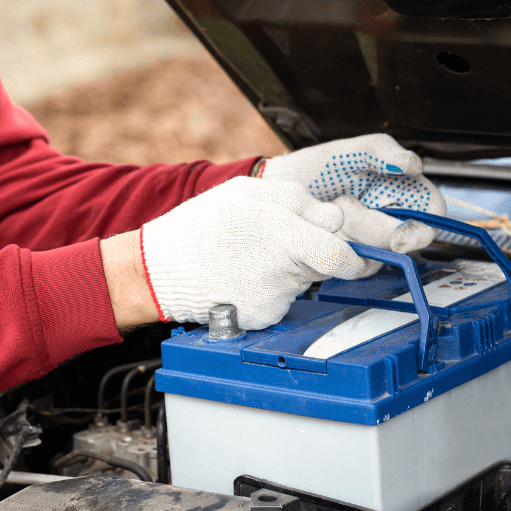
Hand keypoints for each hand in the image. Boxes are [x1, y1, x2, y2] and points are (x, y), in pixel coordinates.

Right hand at [137, 177, 364, 329]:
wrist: (158, 272)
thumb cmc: (200, 227)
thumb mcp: (246, 192)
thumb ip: (297, 200)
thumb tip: (334, 217)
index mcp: (281, 231)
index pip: (341, 255)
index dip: (352, 254)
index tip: (353, 252)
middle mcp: (281, 270)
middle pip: (328, 268)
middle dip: (321, 256)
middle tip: (293, 246)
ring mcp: (272, 298)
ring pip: (304, 281)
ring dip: (292, 269)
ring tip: (253, 258)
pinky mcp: (262, 318)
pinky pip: (283, 300)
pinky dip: (272, 289)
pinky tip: (245, 278)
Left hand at [259, 134, 445, 273]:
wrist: (276, 189)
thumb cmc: (314, 169)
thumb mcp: (347, 152)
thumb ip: (380, 151)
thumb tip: (412, 164)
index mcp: (400, 191)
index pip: (431, 212)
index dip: (424, 226)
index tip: (402, 235)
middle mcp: (389, 219)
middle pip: (406, 240)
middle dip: (374, 227)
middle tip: (346, 207)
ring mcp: (368, 242)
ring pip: (377, 253)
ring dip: (350, 232)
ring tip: (328, 208)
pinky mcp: (347, 260)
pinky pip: (352, 266)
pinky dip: (334, 247)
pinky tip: (319, 227)